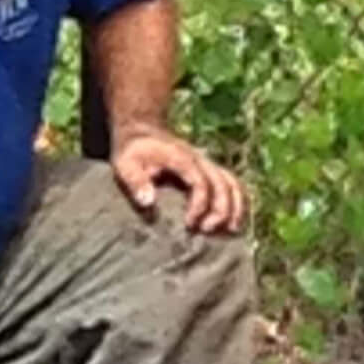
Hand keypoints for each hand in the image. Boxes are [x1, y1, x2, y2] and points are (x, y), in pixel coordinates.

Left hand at [112, 124, 248, 234]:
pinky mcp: (210, 170)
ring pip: (233, 183)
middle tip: (206, 231)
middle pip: (223, 183)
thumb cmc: (132, 152)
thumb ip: (135, 181)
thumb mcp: (125, 164)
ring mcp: (207, 164)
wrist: (142, 132)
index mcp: (182, 159)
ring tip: (231, 230)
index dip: (199, 205)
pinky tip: (234, 221)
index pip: (201, 182)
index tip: (189, 224)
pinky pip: (233, 184)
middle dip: (220, 210)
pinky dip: (238, 202)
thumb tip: (149, 202)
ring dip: (235, 207)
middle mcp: (199, 160)